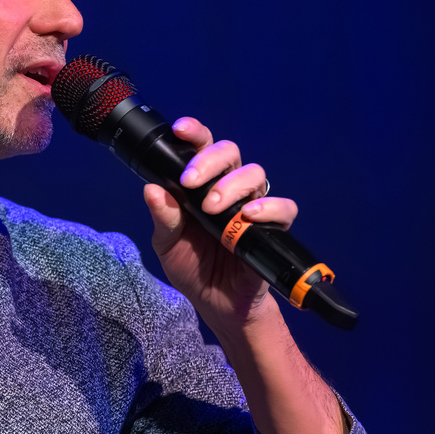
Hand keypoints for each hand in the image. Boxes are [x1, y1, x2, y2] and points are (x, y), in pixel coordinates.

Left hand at [143, 117, 298, 334]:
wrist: (216, 303)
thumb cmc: (193, 267)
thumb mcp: (167, 244)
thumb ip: (163, 217)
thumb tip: (151, 189)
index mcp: (201, 185)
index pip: (201, 148)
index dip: (194, 133)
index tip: (180, 130)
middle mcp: (228, 188)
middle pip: (230, 152)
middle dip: (209, 161)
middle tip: (190, 182)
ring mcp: (252, 205)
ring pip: (255, 173)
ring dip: (232, 185)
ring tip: (213, 208)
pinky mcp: (273, 228)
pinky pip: (283, 207)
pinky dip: (269, 207)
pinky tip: (248, 216)